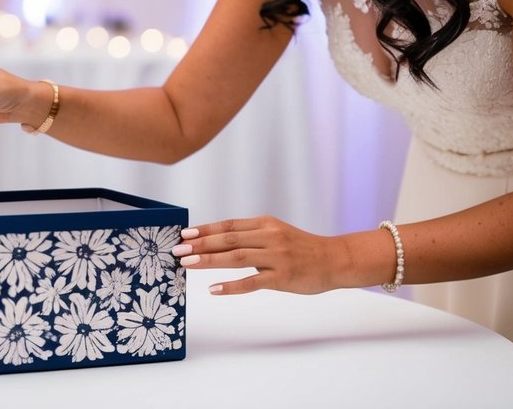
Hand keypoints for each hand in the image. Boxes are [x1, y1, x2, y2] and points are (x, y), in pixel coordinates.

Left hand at [171, 216, 336, 295]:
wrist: (334, 259)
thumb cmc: (303, 248)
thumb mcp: (277, 233)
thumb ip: (252, 236)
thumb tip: (220, 241)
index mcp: (265, 224)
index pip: (229, 225)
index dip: (205, 229)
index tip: (185, 232)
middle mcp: (269, 237)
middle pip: (228, 239)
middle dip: (200, 244)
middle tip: (178, 248)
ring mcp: (276, 257)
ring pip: (236, 257)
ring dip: (209, 260)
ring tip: (187, 264)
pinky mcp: (282, 277)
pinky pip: (252, 282)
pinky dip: (231, 285)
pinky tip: (214, 289)